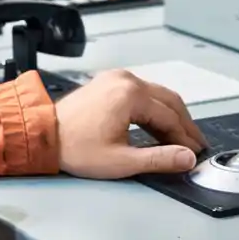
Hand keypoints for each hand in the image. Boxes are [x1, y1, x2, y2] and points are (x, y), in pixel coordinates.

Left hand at [54, 70, 207, 179]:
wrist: (43, 135)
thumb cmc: (74, 147)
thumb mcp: (121, 161)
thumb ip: (159, 159)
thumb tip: (186, 158)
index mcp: (132, 95)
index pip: (170, 117)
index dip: (185, 138)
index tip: (195, 152)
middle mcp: (126, 80)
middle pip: (169, 101)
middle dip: (184, 125)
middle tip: (195, 143)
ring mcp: (117, 78)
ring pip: (157, 95)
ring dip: (170, 116)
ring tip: (180, 137)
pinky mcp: (109, 82)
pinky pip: (141, 92)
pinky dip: (154, 108)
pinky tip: (157, 125)